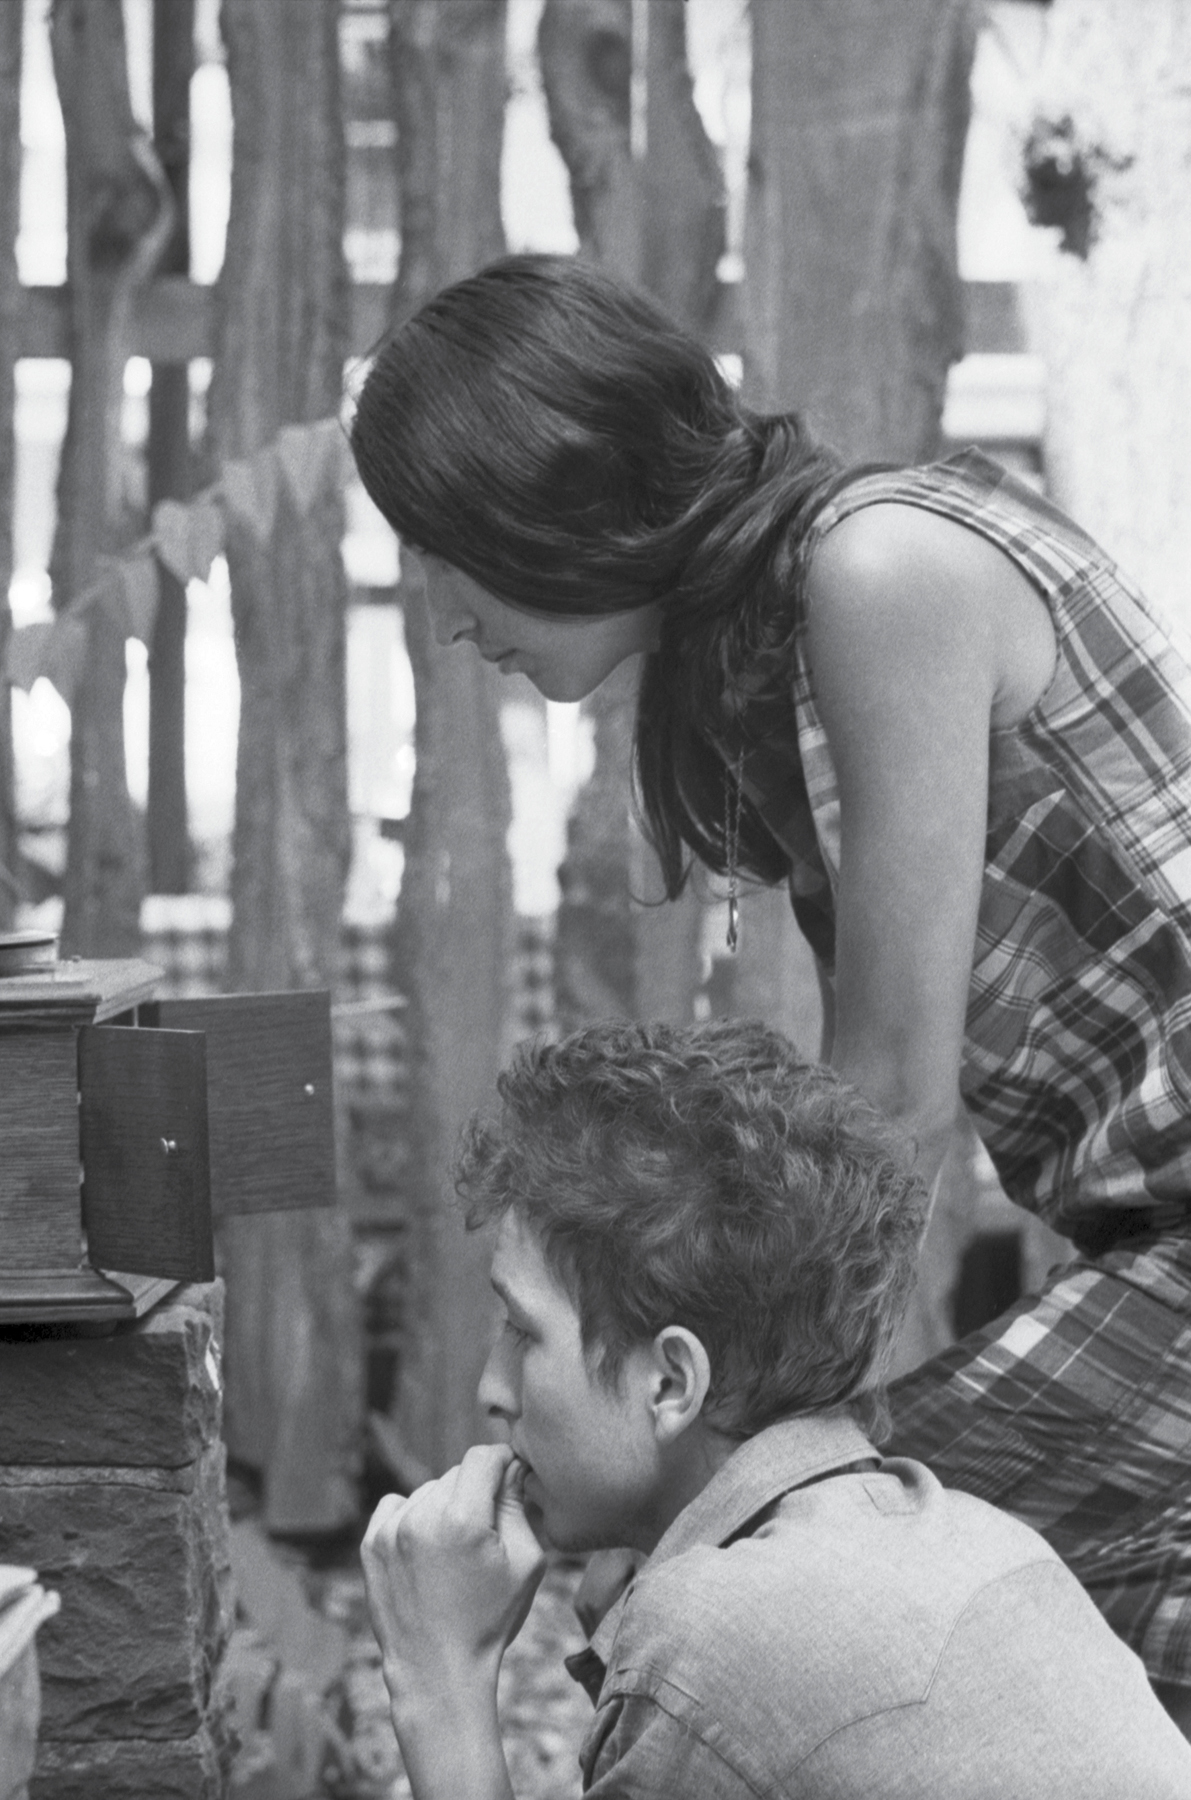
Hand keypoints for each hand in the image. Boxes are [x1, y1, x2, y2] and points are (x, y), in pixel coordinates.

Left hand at [361, 1443, 546, 1713]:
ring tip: (454, 1551)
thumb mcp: (526, 1562)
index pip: (483, 1457)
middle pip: (457, 1474)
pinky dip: (414, 1516)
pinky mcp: (370, 1545)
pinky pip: (398, 1504)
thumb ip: (518, 1505)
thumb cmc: (491, 1619)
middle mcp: (421, 1517)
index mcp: (462, 1519)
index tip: (511, 1475)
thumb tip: (511, 1467)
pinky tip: (427, 1548)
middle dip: (476, 1491)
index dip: (503, 1461)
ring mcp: (390, 1531)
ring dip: (445, 1506)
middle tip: (485, 1533)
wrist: (438, 1671)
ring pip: (429, 1490)